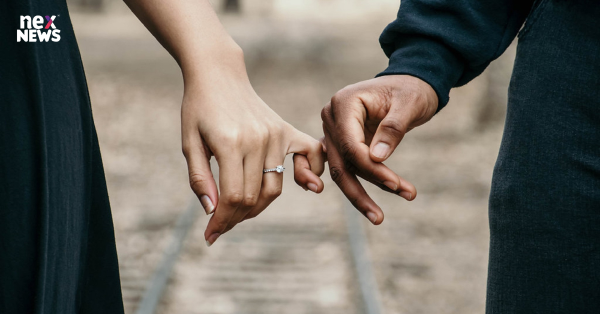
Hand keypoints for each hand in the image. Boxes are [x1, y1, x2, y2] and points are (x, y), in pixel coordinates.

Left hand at [182, 49, 324, 245]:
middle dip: (236, 218)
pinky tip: (305, 185)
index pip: (233, 197)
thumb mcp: (189, 143)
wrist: (218, 74)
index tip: (210, 236)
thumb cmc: (198, 108)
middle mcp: (258, 140)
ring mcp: (275, 134)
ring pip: (274, 187)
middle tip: (221, 224)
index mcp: (230, 143)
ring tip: (239, 210)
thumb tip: (213, 212)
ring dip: (258, 206)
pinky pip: (310, 155)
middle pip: (254, 197)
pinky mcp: (286, 130)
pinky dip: (310, 173)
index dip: (222, 221)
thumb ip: (200, 178)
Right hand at [321, 75, 437, 223]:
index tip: (396, 184)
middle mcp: (331, 118)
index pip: (351, 145)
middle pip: (341, 162)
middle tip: (380, 217)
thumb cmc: (411, 90)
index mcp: (343, 103)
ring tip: (379, 217)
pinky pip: (340, 167)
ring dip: (359, 194)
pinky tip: (357, 205)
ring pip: (340, 170)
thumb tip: (376, 158)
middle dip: (361, 190)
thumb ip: (392, 129)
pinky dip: (350, 185)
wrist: (410, 83)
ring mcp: (332, 131)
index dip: (371, 168)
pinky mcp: (340, 142)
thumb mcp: (409, 104)